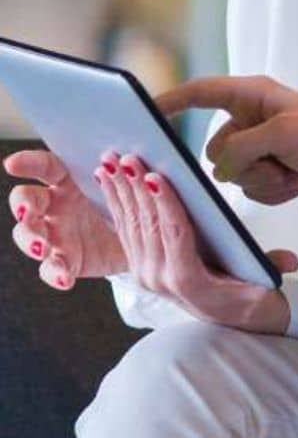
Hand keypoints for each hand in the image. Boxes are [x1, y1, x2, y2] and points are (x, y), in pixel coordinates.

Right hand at [7, 148, 125, 288]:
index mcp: (70, 181)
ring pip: (28, 235)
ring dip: (30, 240)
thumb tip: (132, 160)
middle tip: (27, 211)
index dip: (29, 162)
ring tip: (42, 247)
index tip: (13, 163)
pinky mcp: (64, 260)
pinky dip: (55, 274)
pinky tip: (65, 278)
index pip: (47, 167)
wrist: (145, 240)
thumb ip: (125, 175)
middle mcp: (56, 206)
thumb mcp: (130, 187)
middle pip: (27, 200)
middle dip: (22, 205)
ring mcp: (56, 234)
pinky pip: (51, 268)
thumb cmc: (133, 204)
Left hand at [96, 153, 297, 332]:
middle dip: (135, 188)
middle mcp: (160, 279)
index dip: (166, 205)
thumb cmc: (251, 299)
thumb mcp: (264, 286)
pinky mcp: (140, 267)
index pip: (175, 234)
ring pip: (131, 225)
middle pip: (147, 225)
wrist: (235, 325)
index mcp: (189, 280)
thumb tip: (290, 261)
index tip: (157, 177)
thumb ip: (271, 268)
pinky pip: (125, 230)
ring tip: (110, 161)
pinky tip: (108, 182)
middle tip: (125, 157)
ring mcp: (146, 274)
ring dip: (120, 191)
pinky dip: (117, 203)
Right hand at [158, 75, 297, 209]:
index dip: (172, 101)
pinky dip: (272, 191)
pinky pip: (250, 189)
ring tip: (292, 171)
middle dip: (241, 164)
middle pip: (213, 149)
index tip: (142, 113)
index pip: (203, 92)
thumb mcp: (283, 134)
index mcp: (255, 95)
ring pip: (231, 175)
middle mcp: (253, 119)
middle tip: (275, 160)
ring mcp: (262, 148)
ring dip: (261, 180)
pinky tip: (297, 183)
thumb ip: (240, 148)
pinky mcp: (272, 171)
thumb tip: (220, 169)